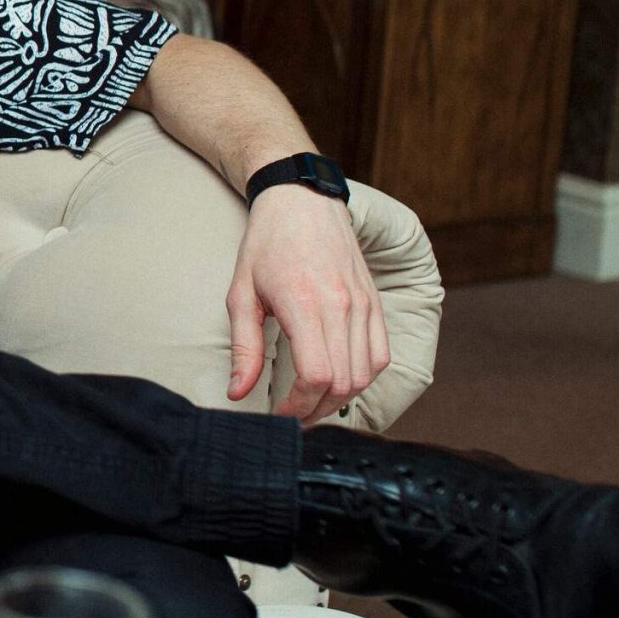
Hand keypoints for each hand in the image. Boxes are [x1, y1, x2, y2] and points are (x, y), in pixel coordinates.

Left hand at [226, 185, 390, 422]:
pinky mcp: (375, 302)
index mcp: (305, 304)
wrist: (301, 201)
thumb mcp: (241, 294)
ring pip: (366, 374)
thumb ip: (243, 348)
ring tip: (312, 403)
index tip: (277, 414)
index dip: (297, 406)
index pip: (316, 376)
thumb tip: (238, 393)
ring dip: (340, 399)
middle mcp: (342, 306)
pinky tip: (339, 380)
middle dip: (316, 410)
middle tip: (292, 416)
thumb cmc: (265, 245)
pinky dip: (363, 376)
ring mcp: (364, 304)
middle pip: (343, 383)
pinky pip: (380, 354)